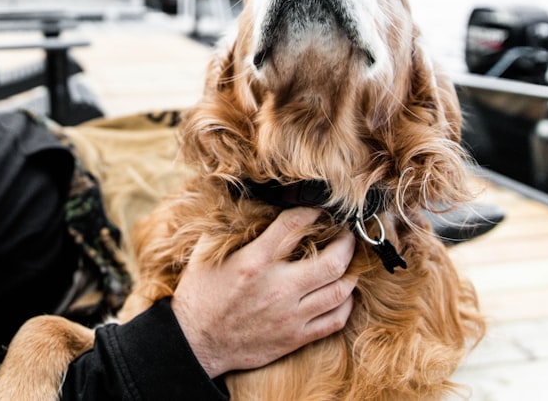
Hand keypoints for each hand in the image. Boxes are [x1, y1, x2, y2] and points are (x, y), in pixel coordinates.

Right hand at [171, 207, 355, 377]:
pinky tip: (341, 293)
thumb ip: (227, 228)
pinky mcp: (295, 337)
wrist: (197, 342)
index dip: (313, 210)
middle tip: (347, 234)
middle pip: (332, 261)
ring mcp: (290, 315)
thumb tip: (245, 205)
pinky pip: (335, 320)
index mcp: (254, 261)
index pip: (295, 224)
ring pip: (340, 291)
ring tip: (348, 261)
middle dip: (347, 242)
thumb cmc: (200, 294)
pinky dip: (345, 303)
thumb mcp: (205, 253)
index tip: (320, 206)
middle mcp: (277, 287)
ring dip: (351, 272)